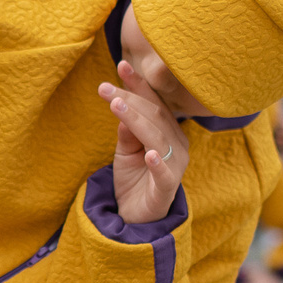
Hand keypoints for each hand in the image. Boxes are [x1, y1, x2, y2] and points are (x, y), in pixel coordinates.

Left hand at [98, 61, 191, 224]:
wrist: (136, 217)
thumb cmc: (133, 178)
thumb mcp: (125, 150)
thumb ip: (126, 130)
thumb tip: (121, 105)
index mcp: (168, 131)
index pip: (153, 103)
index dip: (139, 85)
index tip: (121, 65)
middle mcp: (177, 144)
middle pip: (154, 116)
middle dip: (130, 98)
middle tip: (105, 87)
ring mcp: (174, 166)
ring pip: (157, 138)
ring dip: (137, 121)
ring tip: (117, 106)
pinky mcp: (167, 188)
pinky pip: (165, 174)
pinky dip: (158, 163)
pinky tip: (149, 154)